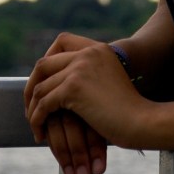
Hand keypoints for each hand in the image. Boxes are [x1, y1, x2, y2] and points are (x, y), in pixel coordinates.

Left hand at [24, 33, 146, 173]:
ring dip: (33, 108)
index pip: (62, 41)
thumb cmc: (129, 110)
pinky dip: (37, 119)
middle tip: (31, 105)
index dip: (47, 59)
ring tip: (35, 124)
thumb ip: (89, 75)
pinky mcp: (73, 88)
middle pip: (44, 63)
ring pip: (40, 86)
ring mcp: (80, 68)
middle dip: (32, 86)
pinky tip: (39, 132)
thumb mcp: (108, 83)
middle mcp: (88, 52)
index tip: (43, 81)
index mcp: (98, 48)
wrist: (142, 121)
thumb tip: (60, 86)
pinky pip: (43, 103)